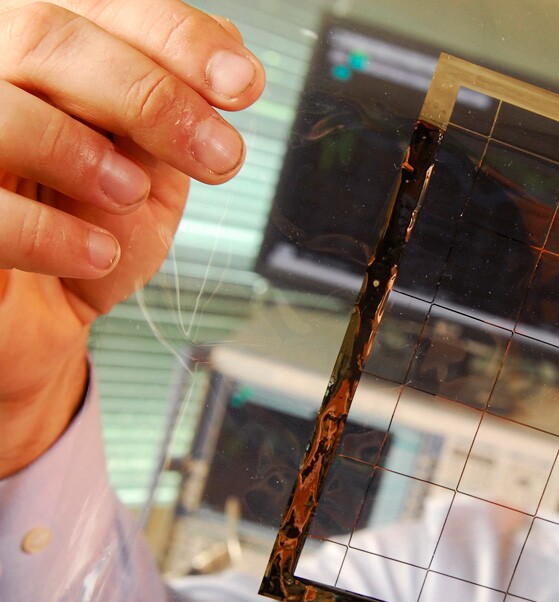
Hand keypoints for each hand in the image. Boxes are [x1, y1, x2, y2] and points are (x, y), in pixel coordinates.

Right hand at [0, 0, 264, 476]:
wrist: (42, 320)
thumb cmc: (90, 235)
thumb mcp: (150, 172)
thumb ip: (172, 116)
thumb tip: (229, 65)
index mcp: (45, 52)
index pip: (103, 5)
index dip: (178, 36)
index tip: (243, 83)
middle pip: (46, 35)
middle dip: (151, 95)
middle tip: (219, 155)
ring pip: (2, 106)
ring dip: (86, 152)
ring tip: (131, 195)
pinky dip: (51, 232)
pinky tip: (97, 254)